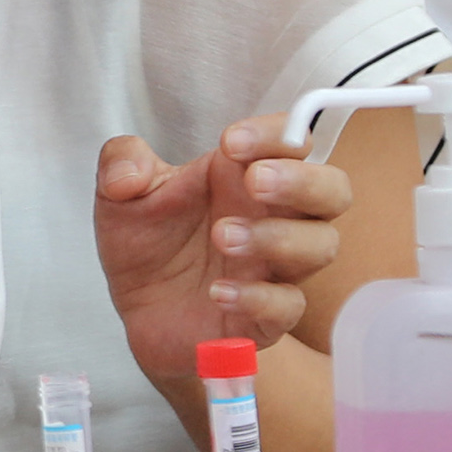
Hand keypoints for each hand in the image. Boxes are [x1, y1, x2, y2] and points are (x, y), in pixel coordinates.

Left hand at [94, 117, 351, 388]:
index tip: (230, 142)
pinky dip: (258, 297)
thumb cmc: (148, 243)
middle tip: (256, 182)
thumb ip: (120, 166)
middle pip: (333, 190)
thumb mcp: (119, 195)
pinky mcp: (268, 316)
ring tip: (222, 236)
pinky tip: (219, 291)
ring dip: (279, 237)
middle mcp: (274, 217)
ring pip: (322, 245)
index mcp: (244, 176)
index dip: (273, 135)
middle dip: (302, 181)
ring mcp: (276, 267)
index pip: (291, 141)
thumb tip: (127, 174)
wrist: (140, 313)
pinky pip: (289, 305)